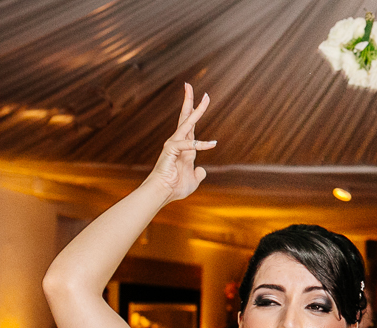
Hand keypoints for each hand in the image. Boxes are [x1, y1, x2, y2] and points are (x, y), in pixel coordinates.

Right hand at [144, 84, 216, 204]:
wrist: (163, 194)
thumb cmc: (175, 187)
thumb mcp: (193, 180)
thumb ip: (198, 174)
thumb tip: (202, 170)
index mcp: (185, 147)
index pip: (191, 125)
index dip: (196, 112)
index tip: (203, 98)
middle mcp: (179, 141)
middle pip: (186, 117)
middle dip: (190, 101)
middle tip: (190, 84)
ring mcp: (174, 144)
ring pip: (187, 123)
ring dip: (197, 110)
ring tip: (205, 98)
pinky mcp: (171, 149)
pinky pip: (189, 144)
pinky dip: (201, 144)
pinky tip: (213, 144)